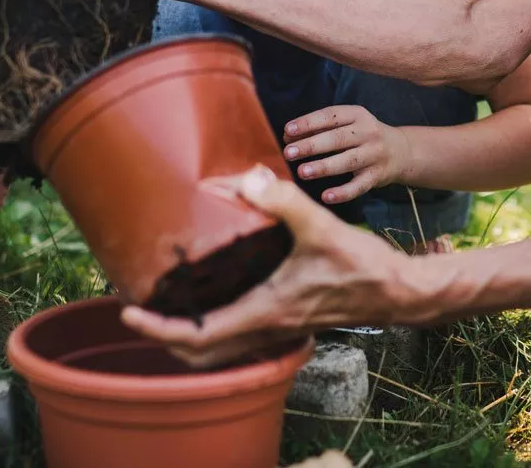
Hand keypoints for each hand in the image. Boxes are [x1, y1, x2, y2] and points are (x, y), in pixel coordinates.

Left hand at [120, 165, 424, 366]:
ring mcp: (277, 328)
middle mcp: (267, 328)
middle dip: (164, 338)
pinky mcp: (288, 320)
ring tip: (166, 304)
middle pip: (200, 353)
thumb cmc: (364, 266)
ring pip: (219, 349)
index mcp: (265, 312)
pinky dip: (214, 327)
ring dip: (188, 335)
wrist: (401, 292)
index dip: (158, 330)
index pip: (199, 336)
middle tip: (139, 309)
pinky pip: (239, 336)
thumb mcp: (322, 226)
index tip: (130, 313)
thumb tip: (248, 177)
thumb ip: (284, 201)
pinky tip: (213, 296)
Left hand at [283, 105, 409, 205]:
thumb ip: (319, 129)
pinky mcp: (377, 176)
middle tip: (289, 153)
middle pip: (337, 139)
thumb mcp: (347, 125)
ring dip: (324, 167)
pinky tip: (327, 196)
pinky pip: (359, 186)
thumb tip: (288, 137)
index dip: (308, 123)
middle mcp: (367, 133)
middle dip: (311, 146)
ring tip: (302, 172)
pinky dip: (343, 192)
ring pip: (347, 161)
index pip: (330, 116)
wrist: (401, 151)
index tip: (288, 130)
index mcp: (357, 115)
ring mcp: (374, 155)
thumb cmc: (362, 136)